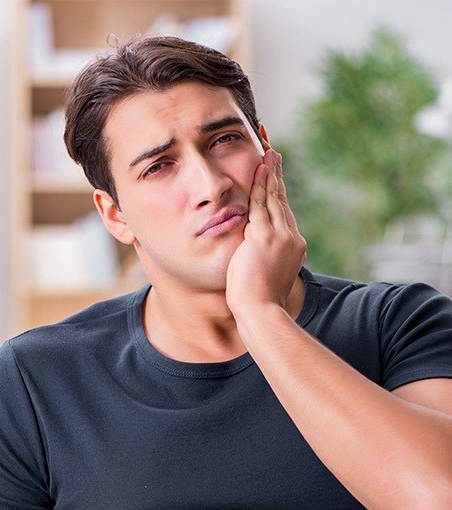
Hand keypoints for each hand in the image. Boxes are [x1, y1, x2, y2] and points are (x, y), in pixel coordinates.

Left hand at [226, 148, 305, 317]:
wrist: (261, 311)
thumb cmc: (260, 301)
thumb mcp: (270, 275)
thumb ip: (269, 259)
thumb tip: (261, 254)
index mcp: (294, 247)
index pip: (285, 214)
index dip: (280, 194)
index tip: (276, 178)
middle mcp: (291, 237)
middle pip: (282, 201)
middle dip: (277, 176)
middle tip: (274, 155)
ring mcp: (280, 236)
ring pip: (274, 198)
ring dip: (270, 174)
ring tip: (269, 153)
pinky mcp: (264, 236)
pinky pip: (261, 203)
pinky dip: (260, 184)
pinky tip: (260, 168)